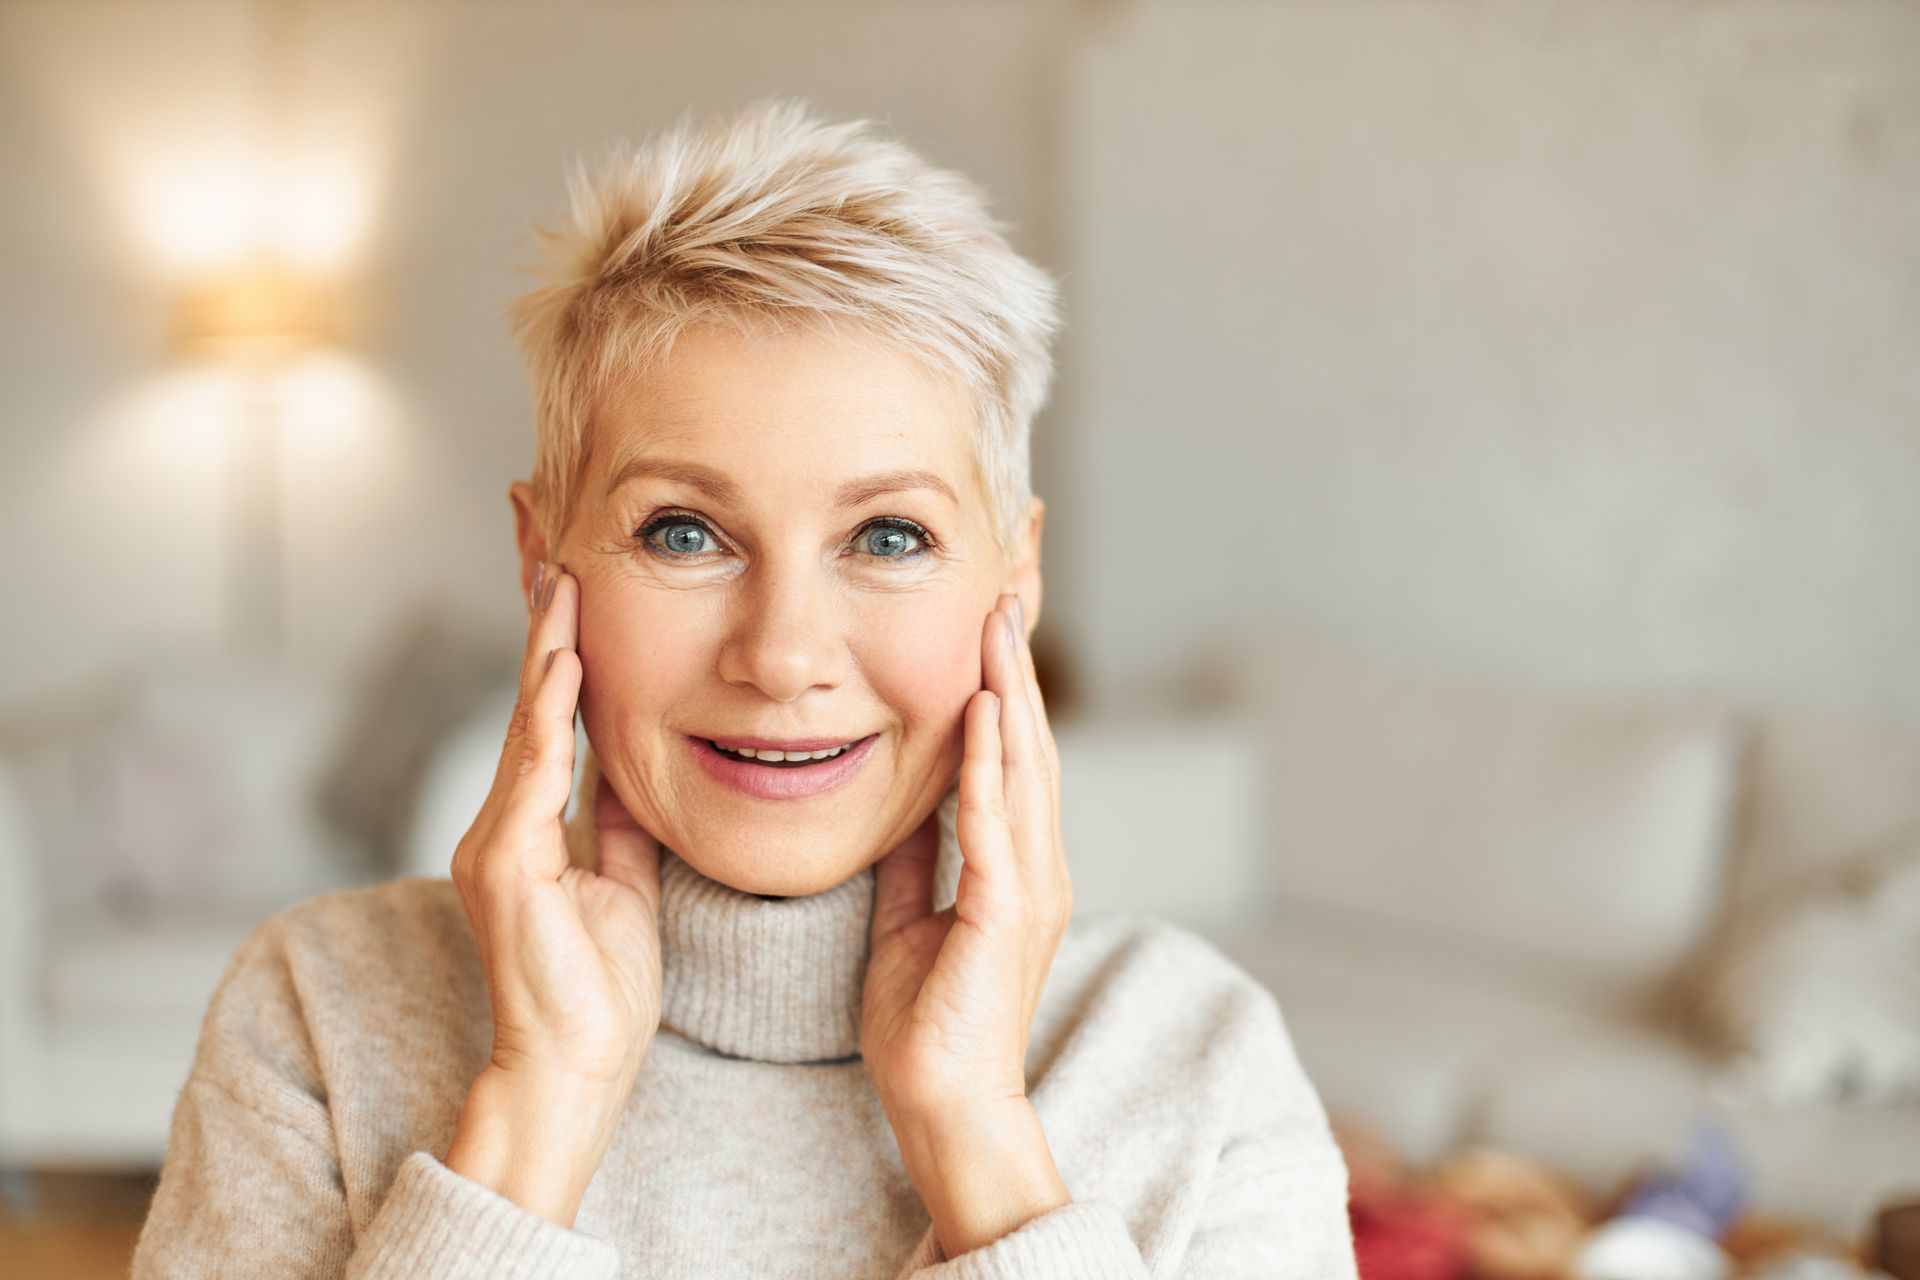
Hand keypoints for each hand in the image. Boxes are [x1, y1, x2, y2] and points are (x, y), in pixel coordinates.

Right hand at [449, 561, 664, 1093]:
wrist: (573, 1068)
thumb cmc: (599, 991)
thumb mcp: (622, 883)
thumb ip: (617, 822)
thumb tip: (631, 767)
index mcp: (531, 824)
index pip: (551, 710)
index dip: (559, 638)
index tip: (569, 568)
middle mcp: (504, 821)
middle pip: (529, 695)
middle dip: (538, 610)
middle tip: (541, 526)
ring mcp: (497, 840)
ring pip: (527, 720)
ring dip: (546, 641)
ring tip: (559, 569)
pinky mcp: (503, 863)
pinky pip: (533, 773)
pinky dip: (549, 713)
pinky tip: (565, 659)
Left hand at [860, 591, 1070, 1121]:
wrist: (944, 1105)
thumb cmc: (926, 1027)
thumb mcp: (907, 923)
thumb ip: (911, 864)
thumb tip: (899, 809)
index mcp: (1014, 869)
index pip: (1013, 759)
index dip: (1004, 689)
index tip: (987, 624)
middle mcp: (1035, 868)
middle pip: (1031, 746)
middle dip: (1017, 668)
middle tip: (1004, 594)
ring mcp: (1029, 891)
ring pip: (1026, 771)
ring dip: (1011, 694)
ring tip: (995, 626)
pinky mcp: (1006, 918)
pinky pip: (996, 827)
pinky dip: (991, 768)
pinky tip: (982, 715)